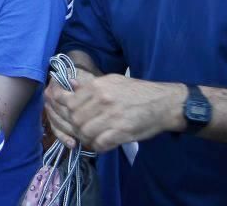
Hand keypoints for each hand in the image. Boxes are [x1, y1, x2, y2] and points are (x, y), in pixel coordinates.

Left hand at [45, 74, 185, 152]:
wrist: (164, 103)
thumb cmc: (138, 91)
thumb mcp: (113, 81)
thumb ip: (90, 84)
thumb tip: (71, 84)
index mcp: (98, 86)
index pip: (69, 101)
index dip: (63, 110)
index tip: (64, 115)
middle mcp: (102, 100)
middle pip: (74, 119)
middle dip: (73, 127)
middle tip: (80, 129)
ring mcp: (111, 117)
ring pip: (84, 132)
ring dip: (85, 138)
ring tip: (91, 137)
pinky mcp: (121, 132)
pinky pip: (100, 143)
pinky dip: (98, 146)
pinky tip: (102, 143)